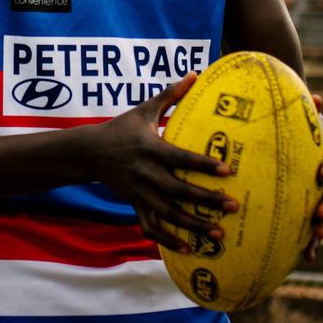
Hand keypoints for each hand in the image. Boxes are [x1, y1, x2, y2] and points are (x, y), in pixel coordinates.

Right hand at [90, 72, 238, 252]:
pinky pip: (151, 227)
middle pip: (179, 191)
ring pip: (168, 214)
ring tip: (218, 233)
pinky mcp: (135, 205)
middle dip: (206, 200)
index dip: (202, 164)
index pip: (180, 158)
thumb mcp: (144, 109)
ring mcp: (140, 193)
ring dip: (193, 225)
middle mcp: (146, 174)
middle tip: (232, 206)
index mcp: (151, 149)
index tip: (225, 170)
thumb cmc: (122, 128)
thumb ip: (170, 94)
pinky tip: (188, 248)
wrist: (90, 152)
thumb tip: (194, 74)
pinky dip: (168, 240)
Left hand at [304, 93, 322, 262]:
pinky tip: (305, 258)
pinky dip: (313, 244)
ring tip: (318, 236)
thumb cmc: (301, 137)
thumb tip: (315, 95)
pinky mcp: (318, 215)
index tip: (321, 173)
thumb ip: (308, 113)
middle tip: (320, 213)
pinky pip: (317, 231)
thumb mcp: (303, 125)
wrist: (306, 154)